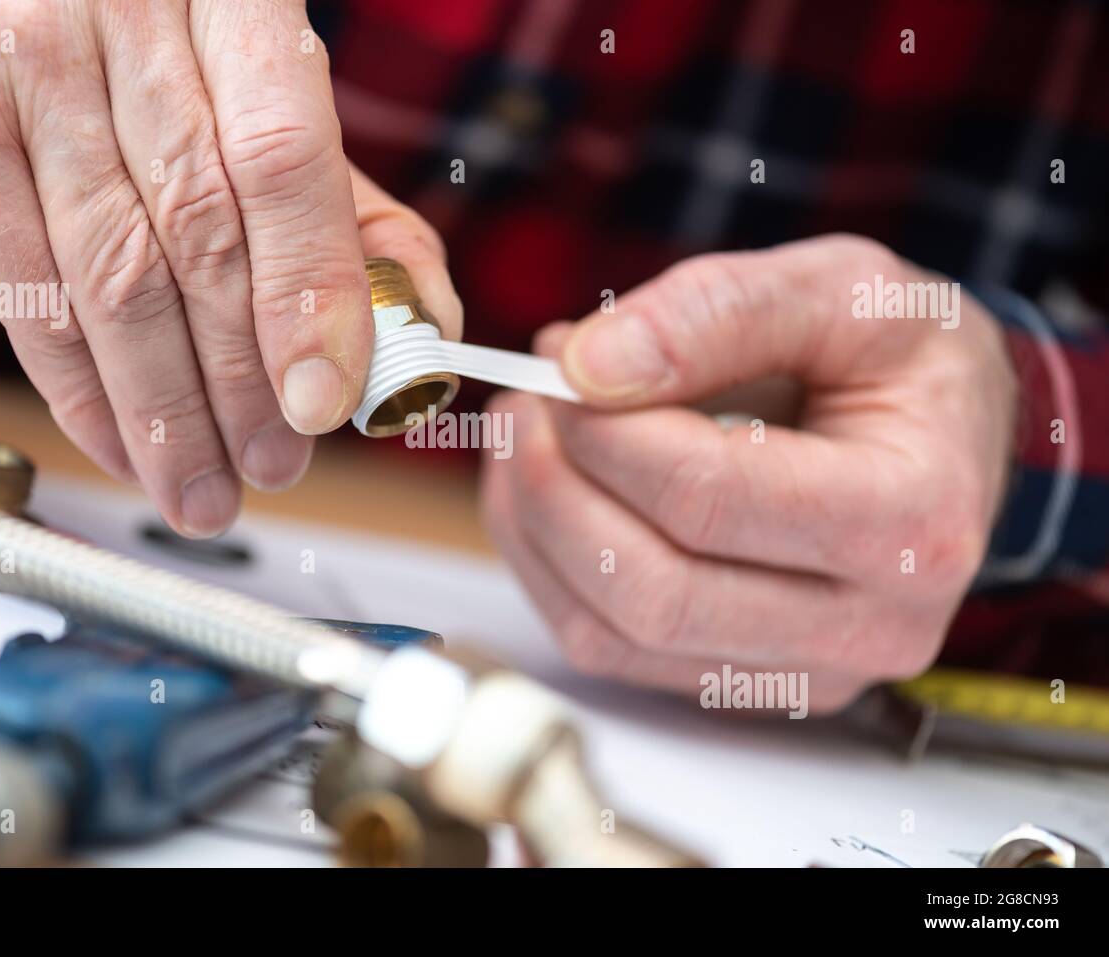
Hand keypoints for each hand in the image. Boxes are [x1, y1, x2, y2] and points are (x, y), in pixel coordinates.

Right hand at [0, 0, 458, 535]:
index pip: (283, 158)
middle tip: (273, 464)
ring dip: (168, 411)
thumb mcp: (266, 129)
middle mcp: (119, 12)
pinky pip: (30, 300)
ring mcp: (16, 64)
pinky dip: (84, 395)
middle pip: (200, 232)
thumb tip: (421, 335)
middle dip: (243, 380)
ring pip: (114, 279)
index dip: (311, 292)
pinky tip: (126, 447)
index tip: (326, 400)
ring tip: (204, 484)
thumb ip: (353, 224)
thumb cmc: (142, 82)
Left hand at [481, 235, 1016, 712]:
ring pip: (612, 633)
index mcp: (911, 521)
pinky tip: (546, 492)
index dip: (606, 430)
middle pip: (652, 588)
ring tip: (527, 434)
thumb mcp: (841, 287)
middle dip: (557, 485)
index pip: (708, 496)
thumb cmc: (903, 357)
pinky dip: (550, 567)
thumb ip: (717, 311)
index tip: (563, 364)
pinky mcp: (747, 684)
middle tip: (529, 401)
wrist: (950, 438)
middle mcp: (870, 626)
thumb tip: (586, 366)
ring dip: (537, 527)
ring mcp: (806, 673)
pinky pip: (608, 648)